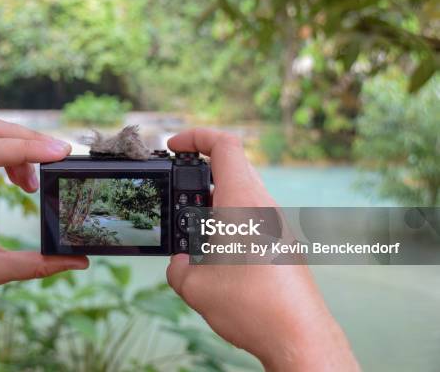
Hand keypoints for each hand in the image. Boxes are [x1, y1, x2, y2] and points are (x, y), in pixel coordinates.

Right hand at [166, 128, 358, 370]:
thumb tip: (178, 265)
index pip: (224, 145)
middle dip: (201, 172)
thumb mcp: (194, 287)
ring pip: (243, 193)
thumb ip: (177, 268)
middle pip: (233, 166)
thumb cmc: (252, 306)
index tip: (174, 145)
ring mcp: (278, 223)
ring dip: (215, 202)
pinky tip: (218, 254)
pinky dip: (230, 222)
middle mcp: (264, 206)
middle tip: (180, 193)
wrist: (298, 336)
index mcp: (242, 201)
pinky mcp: (284, 242)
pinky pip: (254, 216)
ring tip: (195, 231)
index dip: (195, 136)